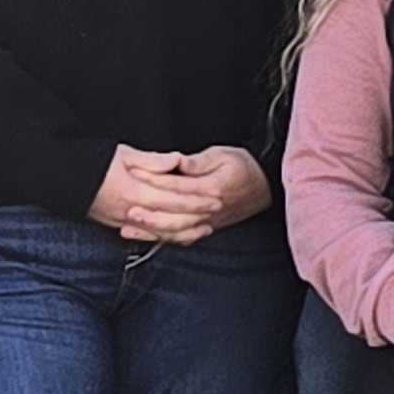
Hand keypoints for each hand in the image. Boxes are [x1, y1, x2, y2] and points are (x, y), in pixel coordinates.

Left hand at [90, 145, 271, 242]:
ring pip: (176, 231)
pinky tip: (148, 237)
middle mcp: (209, 209)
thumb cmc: (245, 167)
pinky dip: (164, 239)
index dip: (153, 179)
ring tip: (128, 227)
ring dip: (151, 230)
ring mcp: (208, 221)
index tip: (133, 172)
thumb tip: (177, 162)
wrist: (267, 186)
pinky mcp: (208, 227)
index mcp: (212, 188)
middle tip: (126, 208)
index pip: (176, 185)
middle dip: (148, 213)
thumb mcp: (223, 155)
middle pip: (173, 215)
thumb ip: (197, 162)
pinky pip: (184, 238)